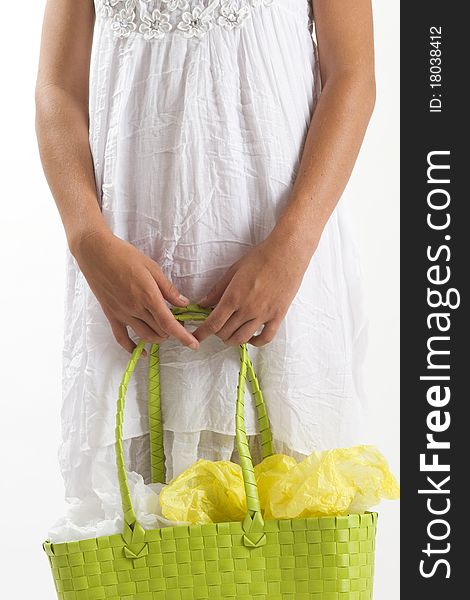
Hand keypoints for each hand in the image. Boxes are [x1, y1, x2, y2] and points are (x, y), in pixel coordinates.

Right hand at [73, 228, 199, 353]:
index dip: (183, 336)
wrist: (95, 253)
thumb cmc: (125, 255)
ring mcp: (122, 313)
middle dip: (173, 331)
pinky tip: (142, 352)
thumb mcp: (152, 268)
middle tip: (179, 321)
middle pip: (160, 331)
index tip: (193, 344)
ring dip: (158, 337)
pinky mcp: (111, 315)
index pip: (169, 323)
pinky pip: (122, 338)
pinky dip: (132, 348)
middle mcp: (135, 308)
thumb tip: (184, 303)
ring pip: (145, 336)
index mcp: (148, 296)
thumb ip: (168, 289)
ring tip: (164, 331)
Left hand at [193, 230, 313, 346]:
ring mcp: (263, 314)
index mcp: (233, 297)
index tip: (196, 337)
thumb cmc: (260, 257)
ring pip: (242, 338)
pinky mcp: (277, 316)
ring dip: (232, 340)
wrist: (287, 253)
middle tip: (216, 327)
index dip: (202, 333)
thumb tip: (203, 304)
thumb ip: (217, 290)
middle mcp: (247, 309)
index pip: (213, 323)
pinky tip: (251, 338)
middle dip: (216, 333)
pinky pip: (266, 338)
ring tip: (230, 335)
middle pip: (225, 333)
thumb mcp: (233, 271)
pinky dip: (256, 342)